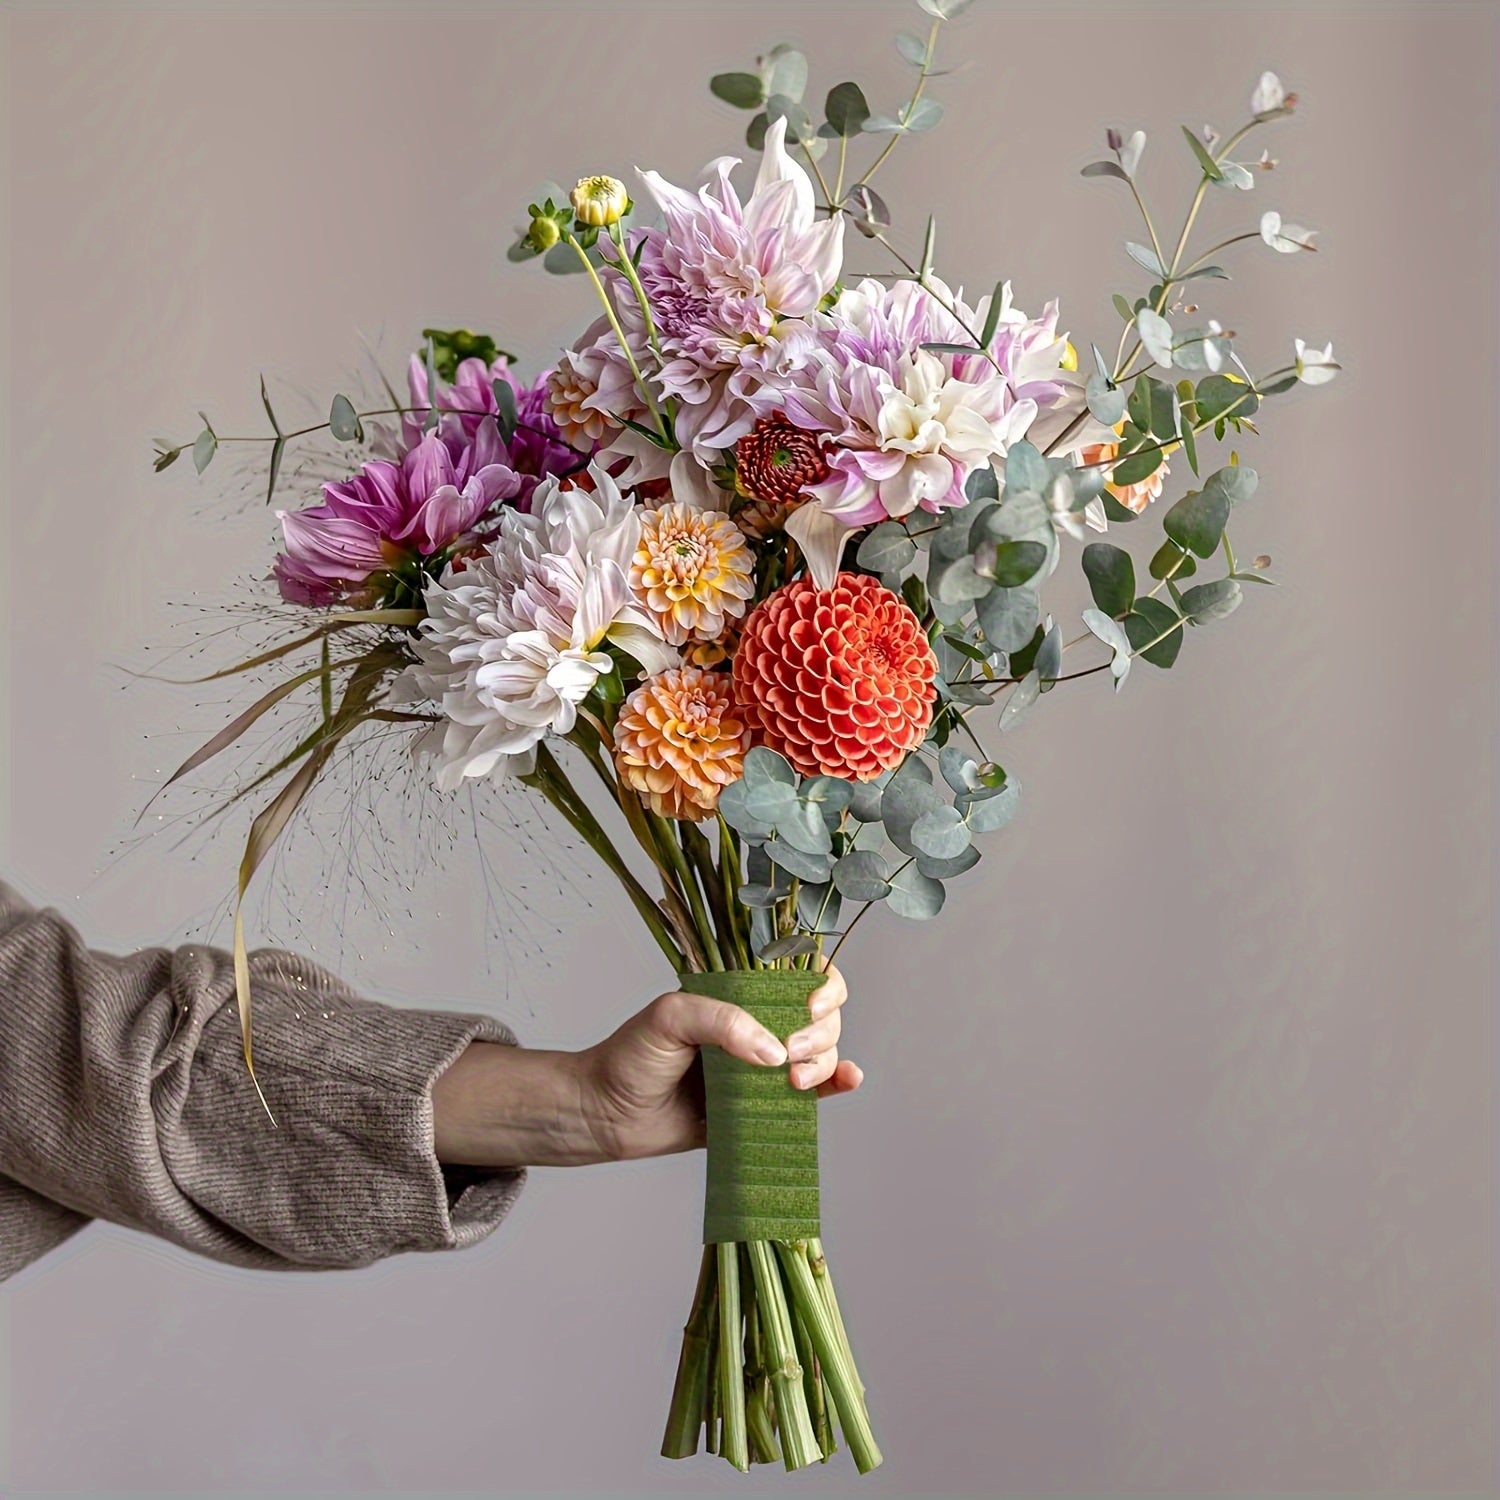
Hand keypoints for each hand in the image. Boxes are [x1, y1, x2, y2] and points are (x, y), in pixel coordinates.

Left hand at [578, 965, 861, 1162]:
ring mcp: (766, 1065)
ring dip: (825, 1061)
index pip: (798, 970)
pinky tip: (848, 1081)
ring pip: (824, 1052)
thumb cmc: (631, 1056)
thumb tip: (775, 1052)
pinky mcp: (766, 1105)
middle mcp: (760, 1023)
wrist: (606, 1115)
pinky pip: (815, 1092)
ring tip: (793, 1082)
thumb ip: (722, 1022)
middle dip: (820, 1030)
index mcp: (740, 992)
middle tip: (789, 1053)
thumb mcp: (670, 1018)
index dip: (820, 981)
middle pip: (822, 1014)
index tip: (811, 1003)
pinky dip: (838, 1084)